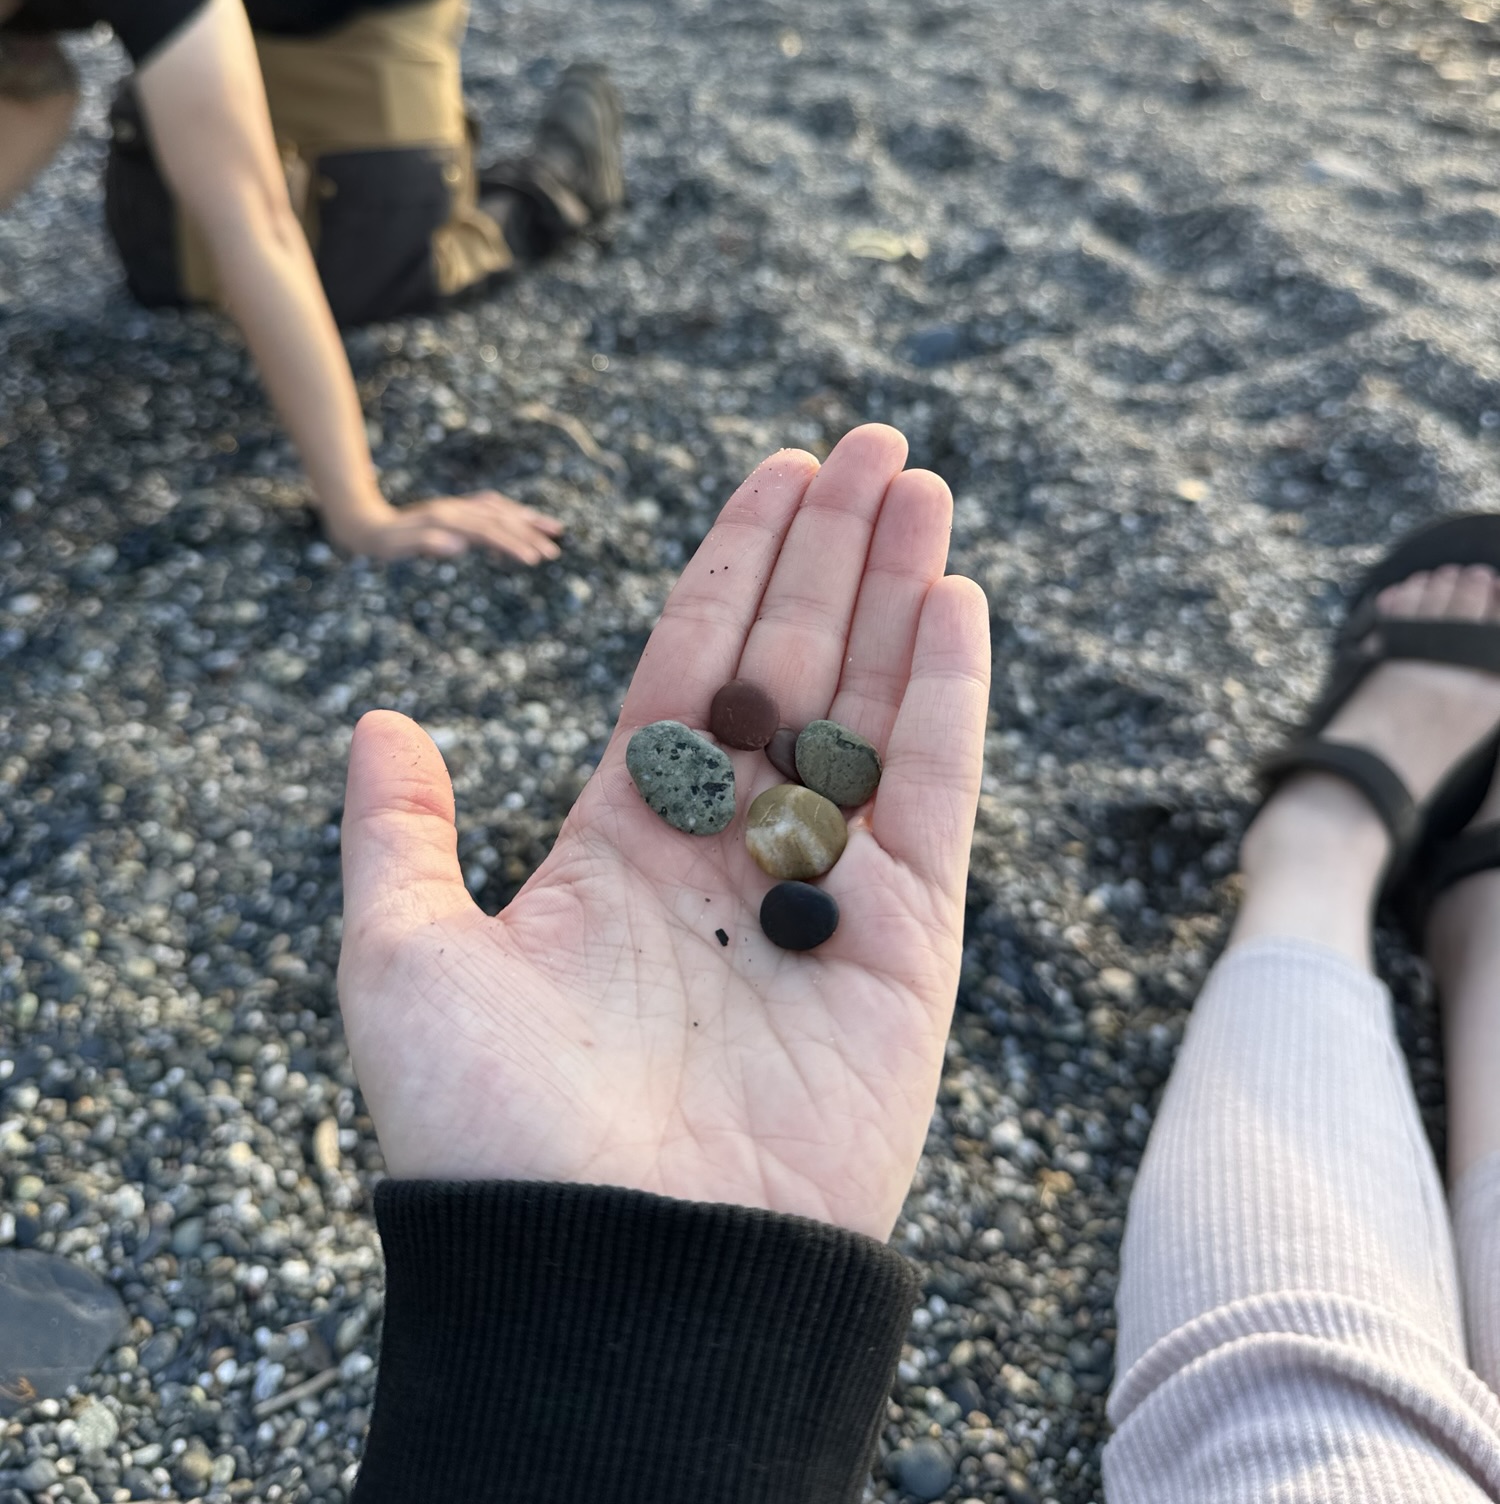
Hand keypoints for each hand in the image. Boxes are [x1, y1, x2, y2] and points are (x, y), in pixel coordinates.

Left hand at [338, 423, 989, 1239]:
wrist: (607, 1286)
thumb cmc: (491, 1139)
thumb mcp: (402, 965)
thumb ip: (398, 837)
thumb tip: (379, 721)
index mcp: (622, 846)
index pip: (691, 667)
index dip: (734, 565)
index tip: (777, 472)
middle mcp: (727, 856)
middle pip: (793, 666)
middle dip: (832, 552)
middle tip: (875, 444)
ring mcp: (820, 895)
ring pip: (870, 709)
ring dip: (898, 594)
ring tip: (923, 486)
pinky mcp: (902, 952)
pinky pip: (932, 800)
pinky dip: (949, 700)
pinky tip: (957, 600)